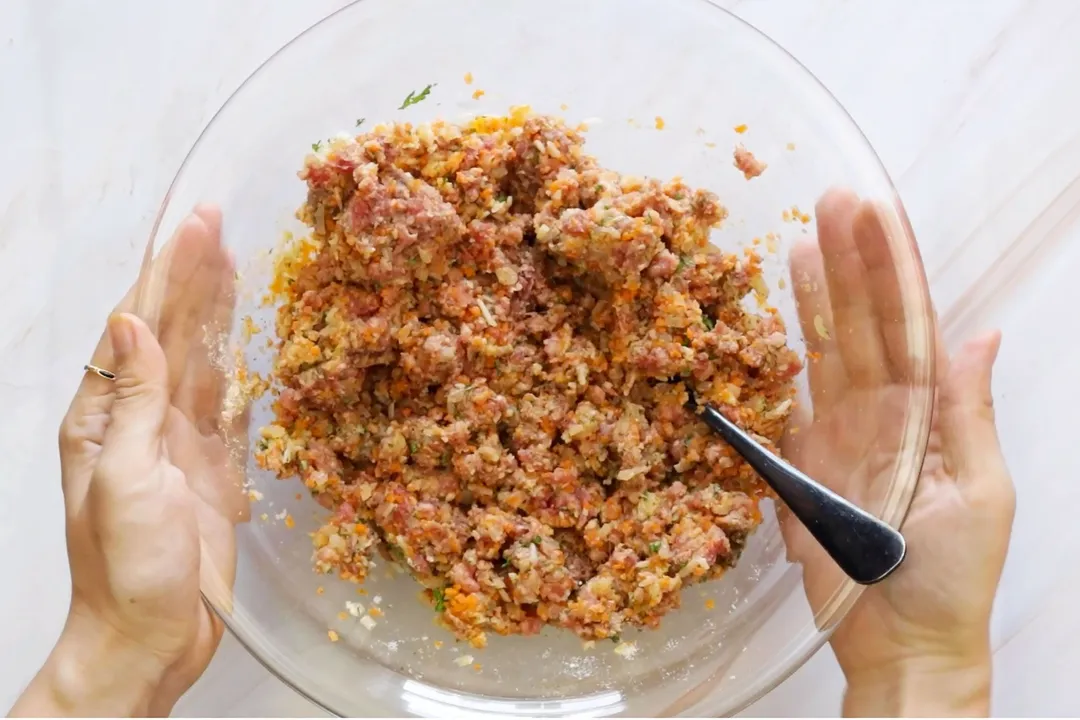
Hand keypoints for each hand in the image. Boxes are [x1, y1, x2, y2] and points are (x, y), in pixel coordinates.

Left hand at [11, 207, 247, 716]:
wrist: (149, 638)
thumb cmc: (126, 567)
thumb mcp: (124, 479)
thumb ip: (133, 400)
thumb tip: (132, 321)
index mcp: (105, 415)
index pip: (138, 323)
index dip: (167, 270)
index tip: (196, 223)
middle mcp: (140, 418)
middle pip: (170, 329)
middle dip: (192, 274)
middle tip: (219, 220)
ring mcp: (178, 442)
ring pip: (201, 358)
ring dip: (216, 307)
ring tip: (234, 258)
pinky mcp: (213, 468)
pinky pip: (229, 402)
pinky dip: (239, 362)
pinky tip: (247, 335)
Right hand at [781, 190, 1014, 716]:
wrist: (900, 642)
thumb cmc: (953, 576)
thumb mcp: (981, 492)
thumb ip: (970, 412)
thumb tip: (984, 335)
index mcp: (932, 410)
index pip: (913, 321)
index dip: (896, 266)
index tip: (879, 213)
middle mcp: (885, 410)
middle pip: (864, 321)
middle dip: (851, 260)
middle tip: (832, 201)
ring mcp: (839, 433)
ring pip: (825, 349)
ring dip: (814, 294)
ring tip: (802, 239)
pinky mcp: (800, 462)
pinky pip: (788, 399)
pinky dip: (780, 357)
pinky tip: (774, 316)